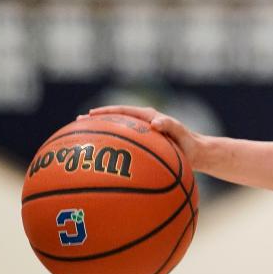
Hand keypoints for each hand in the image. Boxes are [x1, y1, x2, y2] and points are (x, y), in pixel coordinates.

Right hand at [85, 105, 206, 169]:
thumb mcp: (181, 134)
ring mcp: (141, 134)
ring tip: (81, 141)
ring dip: (100, 135)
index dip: (105, 113)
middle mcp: (142, 123)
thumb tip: (155, 123)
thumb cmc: (189, 143)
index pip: (122, 111)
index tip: (88, 116)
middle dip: (96, 121)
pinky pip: (123, 145)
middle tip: (75, 125)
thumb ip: (170, 126)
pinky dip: (111, 149)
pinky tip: (100, 161)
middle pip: (114, 120)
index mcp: (147, 117)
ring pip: (116, 133)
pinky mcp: (143, 145)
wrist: (196, 154)